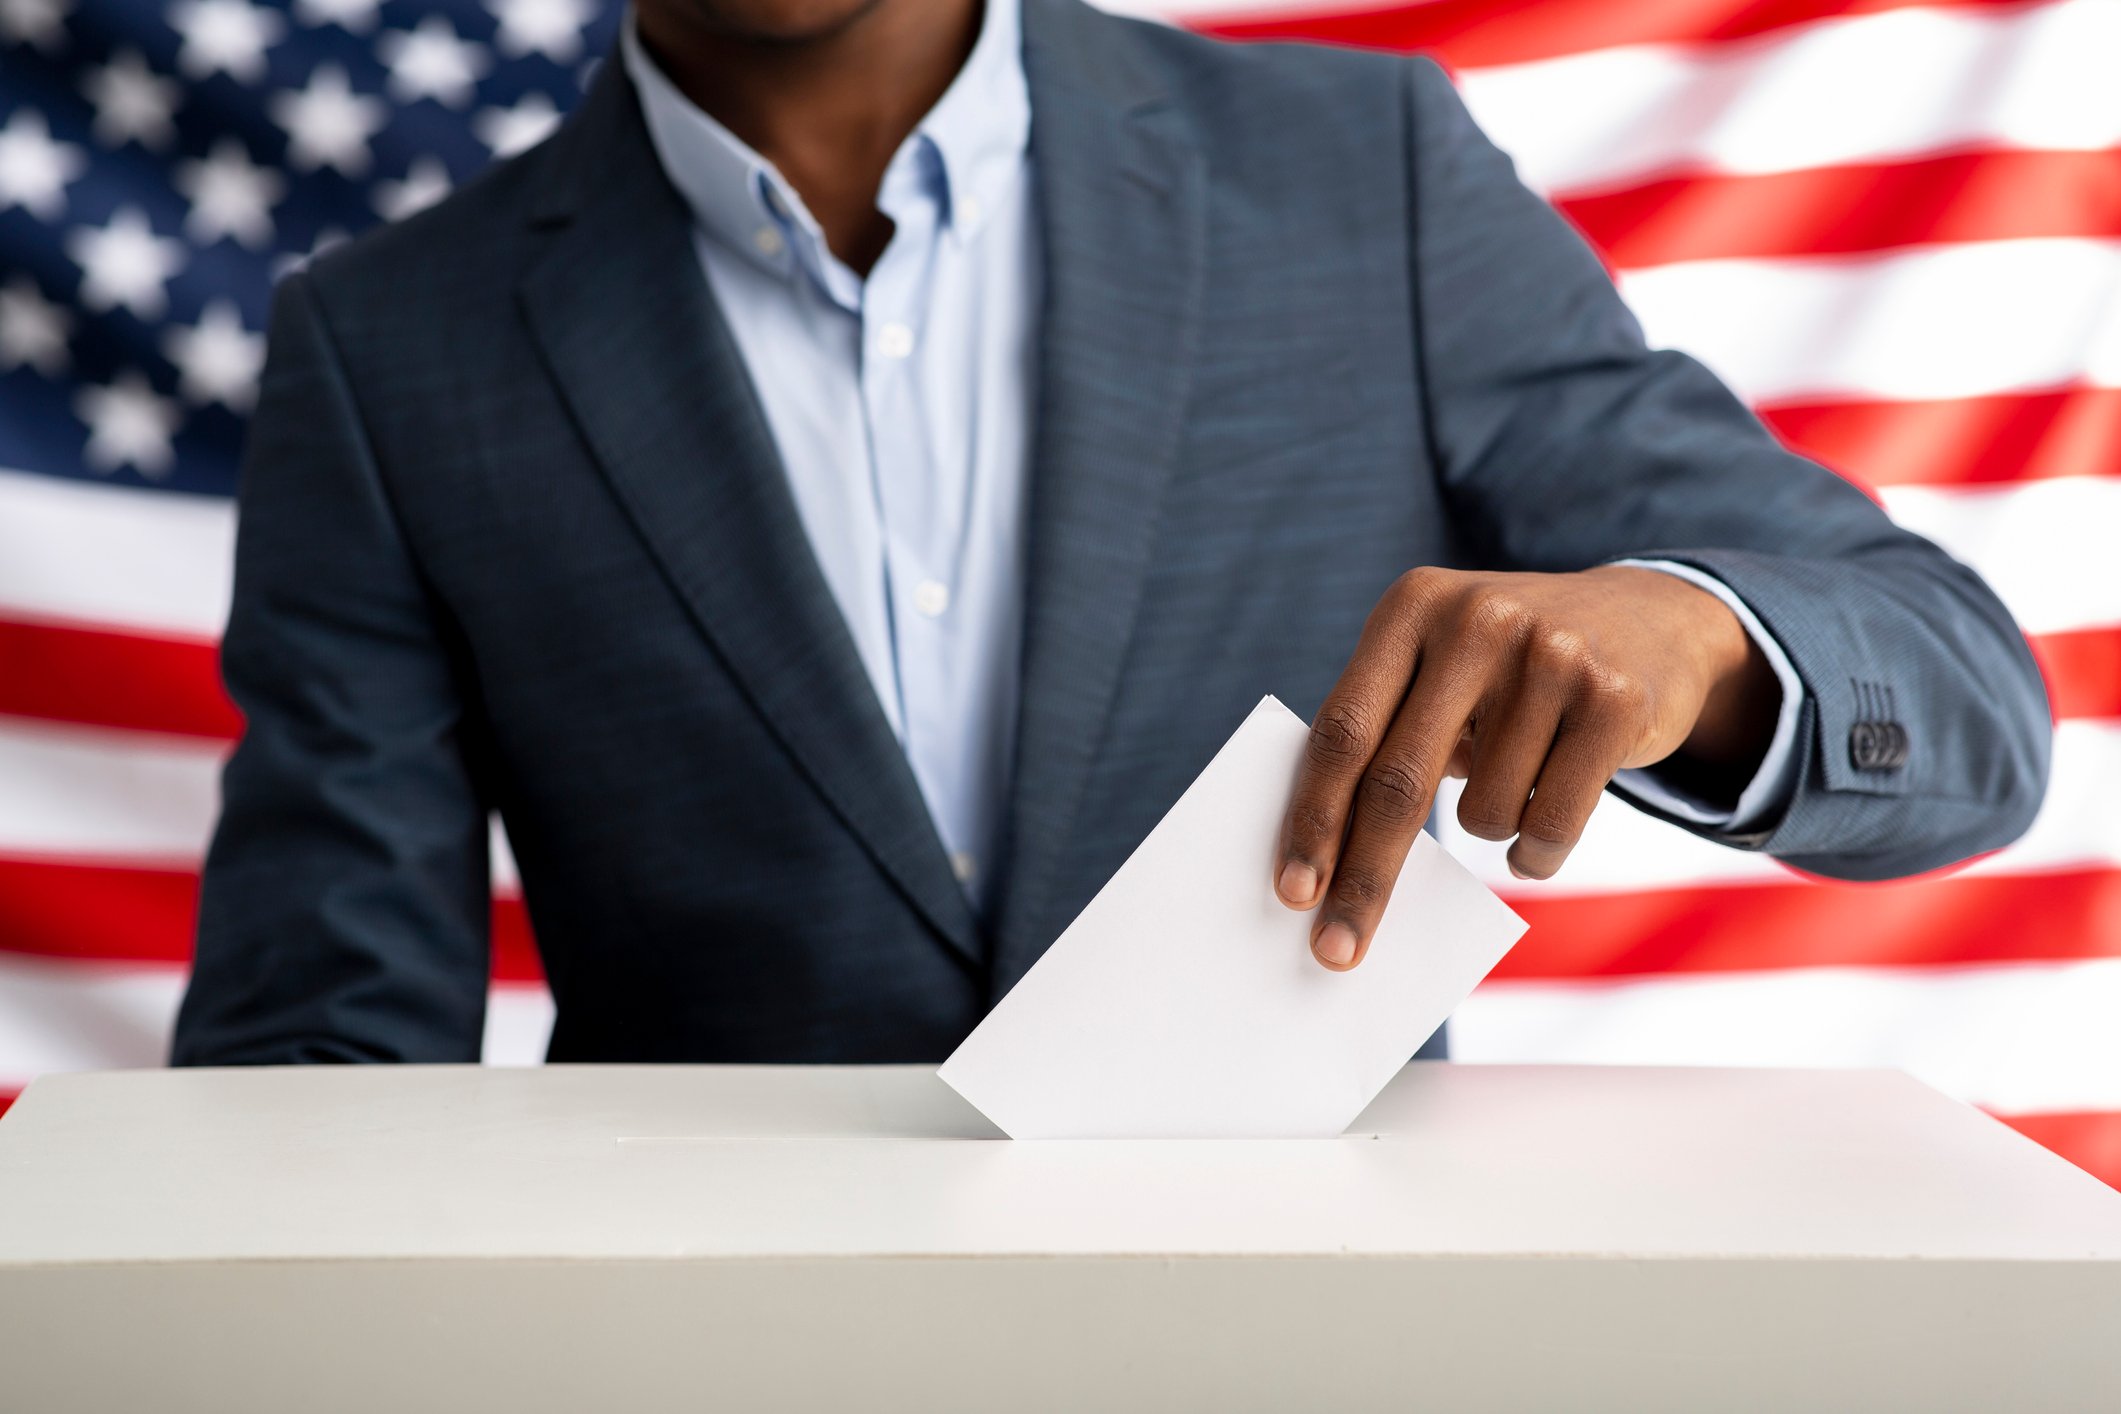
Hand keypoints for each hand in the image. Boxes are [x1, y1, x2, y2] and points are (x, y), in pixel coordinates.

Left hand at [1275, 565, 1777, 969]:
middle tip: (1336, 950)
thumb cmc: (1506, 670)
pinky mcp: (1614, 700)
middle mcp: (1476, 620)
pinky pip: (1550, 827)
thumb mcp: (1438, 666)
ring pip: (1484, 813)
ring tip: (1514, 784)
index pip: (1343, 730)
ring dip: (1488, 831)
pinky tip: (1540, 831)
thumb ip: (1384, 732)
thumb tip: (1327, 865)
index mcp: (1411, 606)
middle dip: (1364, 879)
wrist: (1652, 621)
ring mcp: (1552, 654)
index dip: (1313, 817)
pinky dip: (1535, 855)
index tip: (1291, 892)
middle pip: (1398, 782)